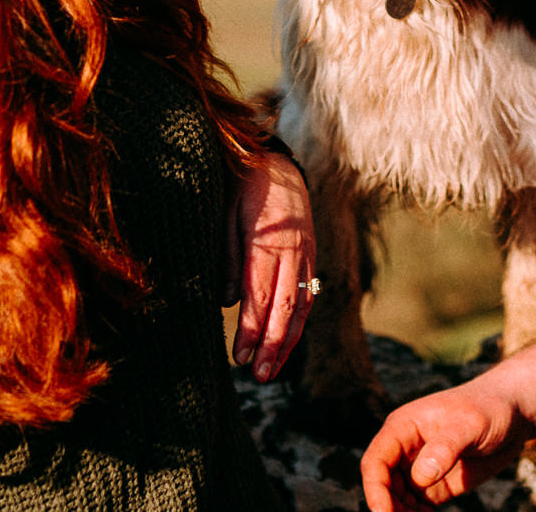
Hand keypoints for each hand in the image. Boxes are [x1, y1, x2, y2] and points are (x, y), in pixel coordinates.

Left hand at [225, 152, 312, 381]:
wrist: (275, 159)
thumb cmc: (242, 184)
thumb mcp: (225, 212)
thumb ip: (228, 255)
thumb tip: (226, 300)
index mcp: (268, 241)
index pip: (261, 295)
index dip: (253, 329)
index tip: (242, 356)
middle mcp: (293, 251)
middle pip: (286, 306)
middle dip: (273, 345)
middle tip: (259, 375)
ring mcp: (306, 253)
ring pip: (302, 304)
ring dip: (289, 340)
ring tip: (274, 369)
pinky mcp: (310, 254)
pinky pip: (309, 292)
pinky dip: (299, 320)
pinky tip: (289, 339)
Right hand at [360, 376, 526, 510]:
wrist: (514, 415)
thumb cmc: (489, 408)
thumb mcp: (469, 424)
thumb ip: (445, 447)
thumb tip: (420, 477)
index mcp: (403, 427)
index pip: (376, 461)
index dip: (375, 489)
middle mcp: (406, 449)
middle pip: (384, 485)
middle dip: (389, 508)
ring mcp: (420, 468)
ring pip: (398, 499)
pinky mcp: (436, 485)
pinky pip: (417, 507)